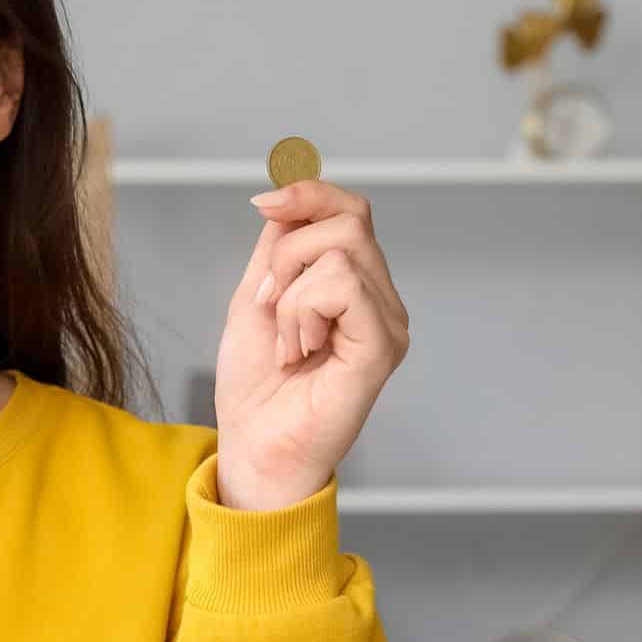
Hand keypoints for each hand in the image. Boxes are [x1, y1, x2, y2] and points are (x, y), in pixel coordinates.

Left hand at [213, 179, 411, 510]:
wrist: (253, 447)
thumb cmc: (255, 386)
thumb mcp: (256, 299)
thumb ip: (277, 249)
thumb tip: (286, 195)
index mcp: (354, 285)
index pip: (350, 211)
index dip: (308, 194)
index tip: (264, 205)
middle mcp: (380, 299)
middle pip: (348, 220)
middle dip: (287, 253)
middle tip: (269, 305)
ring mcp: (388, 321)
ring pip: (342, 250)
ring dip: (291, 294)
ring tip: (288, 342)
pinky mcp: (384, 346)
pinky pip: (345, 287)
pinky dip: (304, 312)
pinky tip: (300, 350)